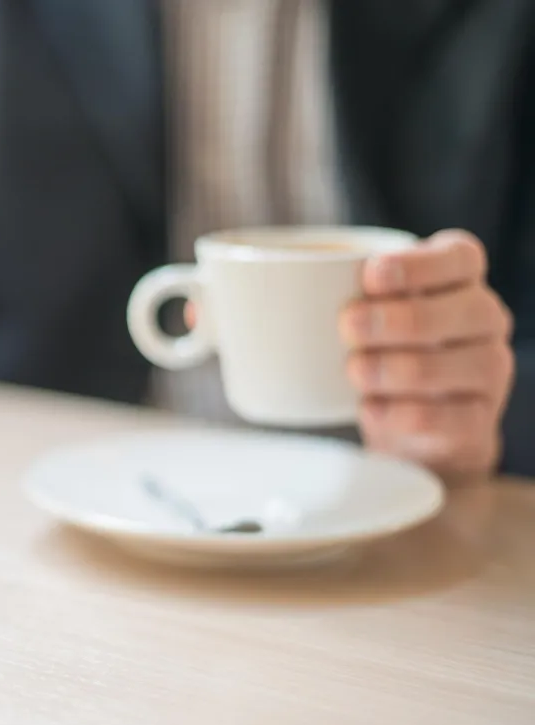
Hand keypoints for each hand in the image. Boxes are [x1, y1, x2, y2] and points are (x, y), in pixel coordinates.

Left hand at [340, 230, 514, 479]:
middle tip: (348, 327)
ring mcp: (489, 371)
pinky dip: (402, 414)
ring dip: (395, 368)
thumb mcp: (364, 315)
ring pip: (456, 364)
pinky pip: (447, 417)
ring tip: (354, 371)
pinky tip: (370, 409)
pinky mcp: (478, 421)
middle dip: (400, 319)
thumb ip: (343, 296)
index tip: (370, 275)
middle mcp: (485, 319)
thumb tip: (275, 295)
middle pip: (464, 310)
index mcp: (459, 280)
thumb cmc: (380, 351)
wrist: (410, 427)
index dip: (419, 265)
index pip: (461, 257)